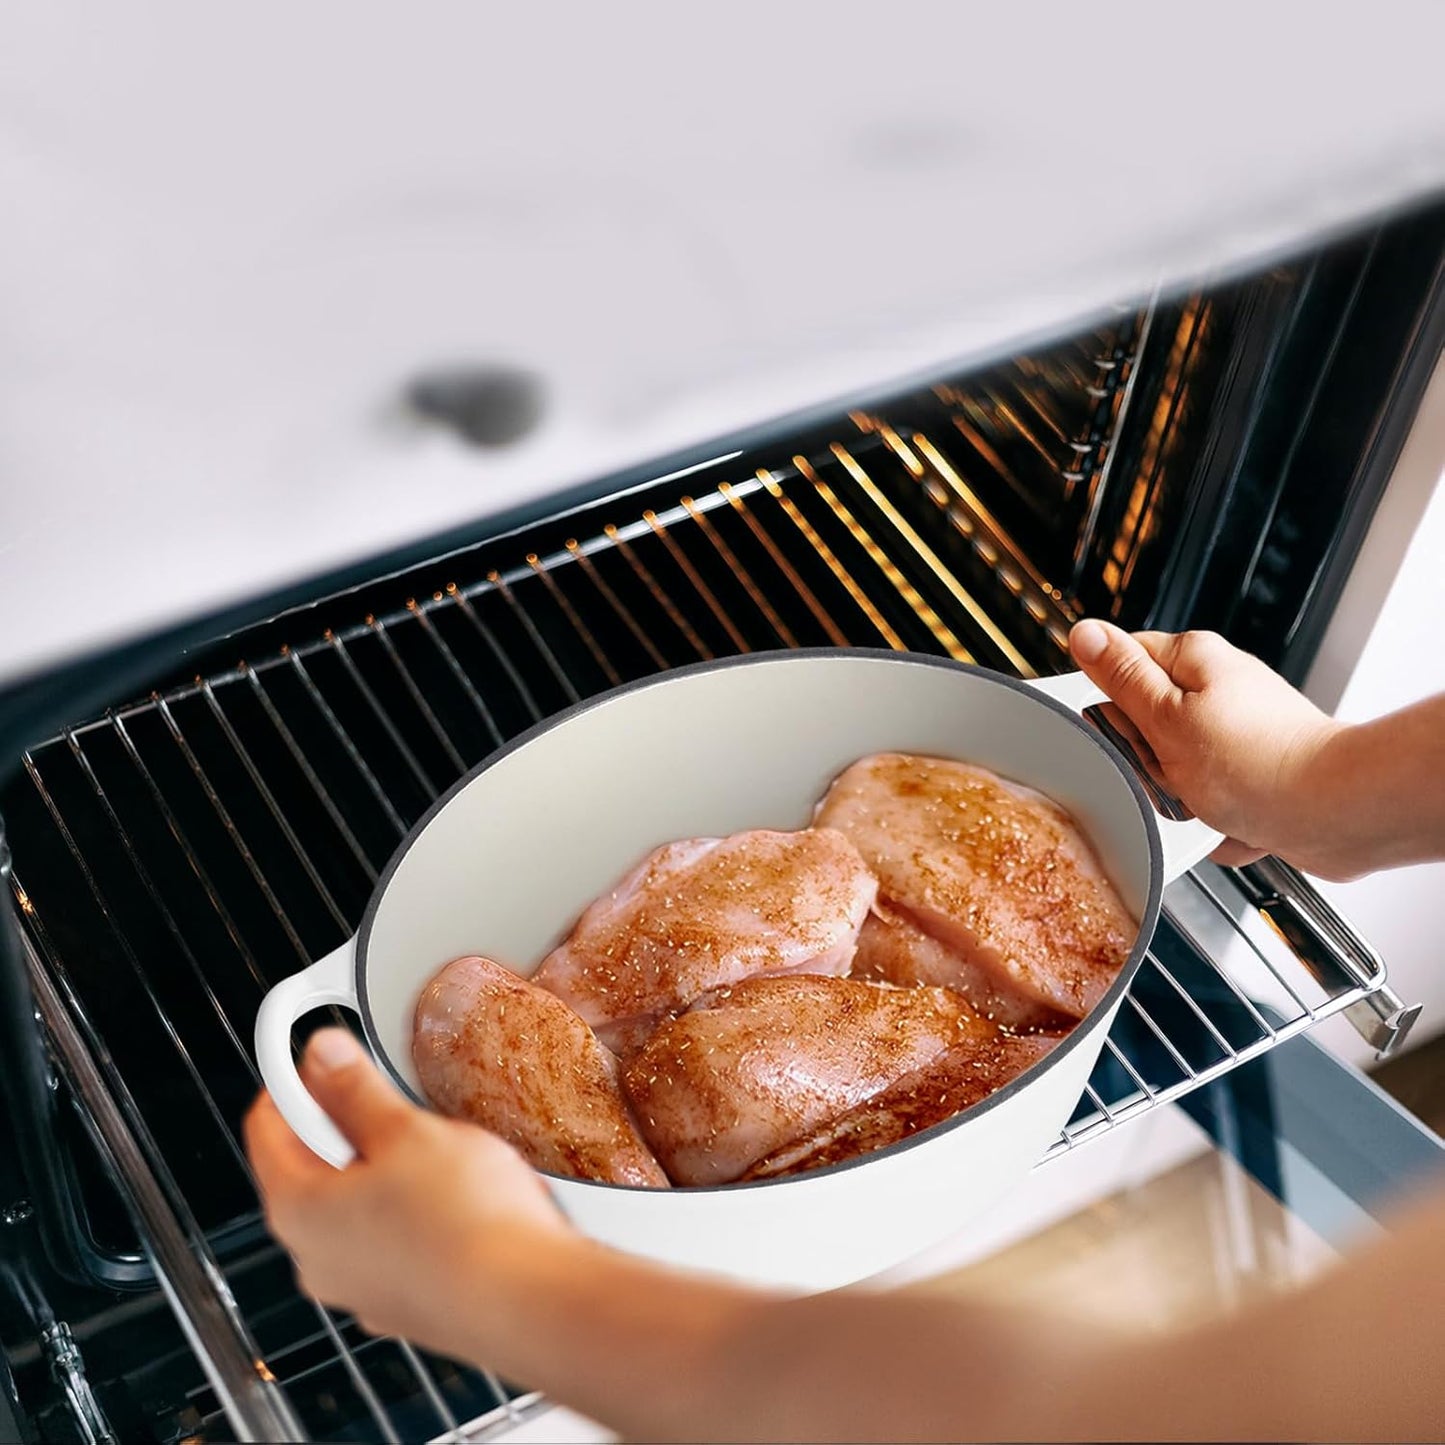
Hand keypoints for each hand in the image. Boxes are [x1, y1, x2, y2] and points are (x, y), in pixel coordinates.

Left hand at [245, 1028, 573, 1359]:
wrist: (523, 1300)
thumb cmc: (462, 1221)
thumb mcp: (405, 1130)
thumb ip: (356, 1089)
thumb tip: (323, 1055)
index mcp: (298, 1209)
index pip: (266, 1128)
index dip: (292, 1082)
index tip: (325, 1059)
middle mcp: (314, 1258)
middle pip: (312, 1168)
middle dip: (349, 1127)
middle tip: (394, 1103)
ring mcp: (358, 1287)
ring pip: (357, 1205)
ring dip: (387, 1170)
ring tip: (440, 1152)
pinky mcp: (402, 1303)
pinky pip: (394, 1240)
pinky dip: (416, 1211)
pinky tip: (459, 1197)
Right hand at [1068, 620, 1343, 870]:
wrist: (1335, 813)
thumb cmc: (1258, 764)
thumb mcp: (1166, 717)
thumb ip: (1120, 677)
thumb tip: (1085, 634)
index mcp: (1193, 659)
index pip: (1121, 668)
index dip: (1112, 710)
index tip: (1127, 733)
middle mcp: (1219, 688)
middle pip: (1145, 726)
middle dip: (1149, 762)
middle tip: (1170, 770)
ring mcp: (1239, 731)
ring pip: (1175, 768)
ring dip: (1181, 796)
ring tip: (1206, 800)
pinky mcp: (1255, 771)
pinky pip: (1210, 797)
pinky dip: (1215, 815)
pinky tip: (1230, 819)